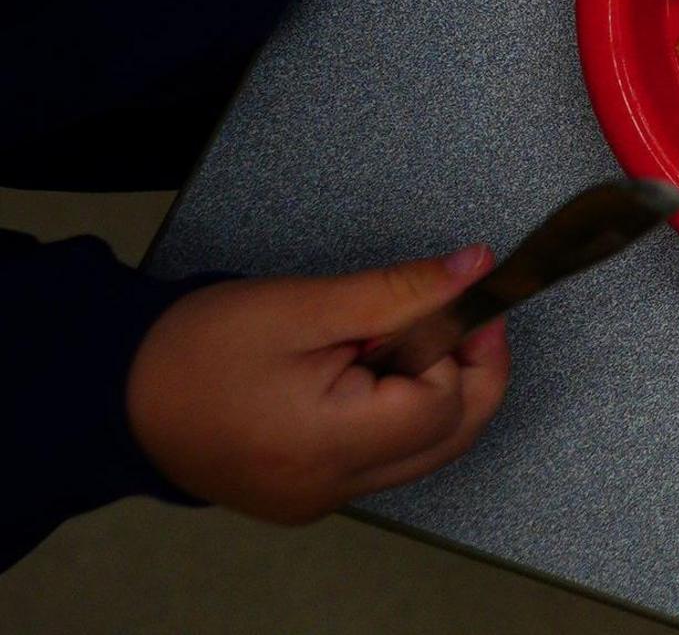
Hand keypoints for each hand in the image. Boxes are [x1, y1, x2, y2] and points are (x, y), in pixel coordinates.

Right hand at [126, 247, 515, 522]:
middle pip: (452, 437)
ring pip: (426, 452)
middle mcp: (330, 488)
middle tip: (455, 317)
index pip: (446, 404)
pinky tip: (368, 375)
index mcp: (327, 444)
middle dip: (471, 372)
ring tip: (394, 341)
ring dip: (436, 393)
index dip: (463, 347)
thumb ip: (398, 291)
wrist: (113, 397)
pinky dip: (399, 416)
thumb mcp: (301, 304)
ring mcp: (320, 499)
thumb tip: (473, 271)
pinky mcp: (309, 495)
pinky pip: (386, 461)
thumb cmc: (189, 351)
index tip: (458, 302)